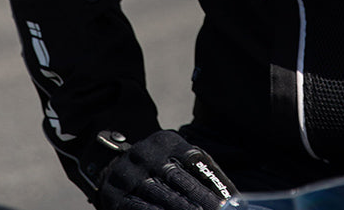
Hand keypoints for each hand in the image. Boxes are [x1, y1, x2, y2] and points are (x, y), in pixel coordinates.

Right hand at [94, 129, 236, 209]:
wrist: (109, 165)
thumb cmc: (156, 166)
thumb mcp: (174, 157)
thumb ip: (200, 171)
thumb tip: (234, 198)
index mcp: (166, 141)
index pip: (195, 159)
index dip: (214, 182)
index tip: (230, 202)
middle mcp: (146, 154)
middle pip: (179, 179)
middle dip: (202, 201)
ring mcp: (129, 175)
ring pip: (161, 196)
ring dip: (184, 209)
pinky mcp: (117, 197)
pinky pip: (141, 209)